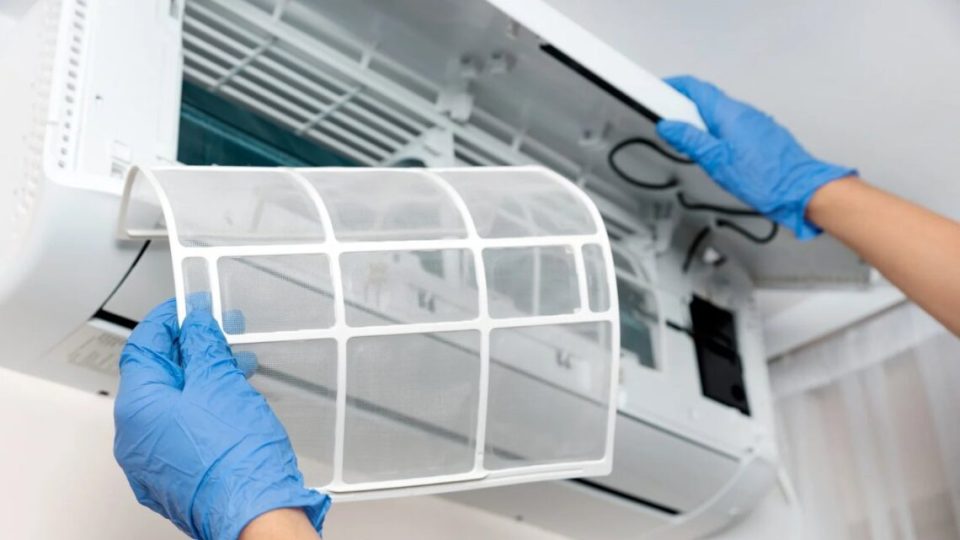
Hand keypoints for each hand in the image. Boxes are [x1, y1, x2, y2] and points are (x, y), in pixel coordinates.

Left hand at [113, 298, 329, 539]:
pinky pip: (182, 431)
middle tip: (218, 333)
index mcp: (137, 408)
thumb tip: (195, 323)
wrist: (254, 511)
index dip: (167, 321)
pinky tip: (231, 401)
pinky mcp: (175, 477)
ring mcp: (153, 462)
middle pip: (157, 377)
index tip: (189, 308)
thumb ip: (203, 345)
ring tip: (236, 366)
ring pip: (172, 406)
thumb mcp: (220, 382)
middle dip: (191, 350)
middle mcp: (135, 438)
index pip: (142, 347)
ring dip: (202, 380)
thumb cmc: (235, 457)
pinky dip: (203, 409)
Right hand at [656, 76, 855, 239]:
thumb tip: (668, 126)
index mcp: (729, 112)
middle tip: (668, 124)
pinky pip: (731, 126)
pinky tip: (715, 152)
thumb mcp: (715, 160)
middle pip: (706, 100)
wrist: (800, 190)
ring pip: (719, 114)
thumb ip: (689, 140)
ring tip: (690, 144)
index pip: (695, 87)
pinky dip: (716, 133)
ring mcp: (754, 122)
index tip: (657, 91)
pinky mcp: (761, 135)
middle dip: (683, 109)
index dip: (673, 86)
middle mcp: (743, 112)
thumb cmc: (765, 178)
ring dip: (700, 123)